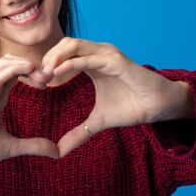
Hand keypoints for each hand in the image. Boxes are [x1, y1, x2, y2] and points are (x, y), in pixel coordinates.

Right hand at [0, 54, 58, 180]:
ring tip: (44, 77)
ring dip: (27, 64)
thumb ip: (33, 146)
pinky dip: (16, 69)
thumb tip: (57, 152)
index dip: (34, 72)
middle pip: (12, 61)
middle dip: (33, 65)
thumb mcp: (11, 147)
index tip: (50, 83)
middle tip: (50, 78)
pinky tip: (31, 72)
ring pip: (5, 63)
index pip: (16, 72)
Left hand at [41, 37, 193, 155]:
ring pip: (74, 45)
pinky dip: (71, 62)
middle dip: (48, 57)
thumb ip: (78, 133)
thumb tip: (59, 151)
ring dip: (56, 57)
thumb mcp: (98, 122)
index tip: (36, 82)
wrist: (158, 107)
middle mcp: (99, 53)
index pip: (63, 53)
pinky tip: (58, 72)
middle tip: (37, 77)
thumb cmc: (132, 107)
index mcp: (92, 62)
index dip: (47, 63)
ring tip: (44, 73)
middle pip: (65, 44)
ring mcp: (107, 55)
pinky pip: (90, 57)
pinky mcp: (117, 61)